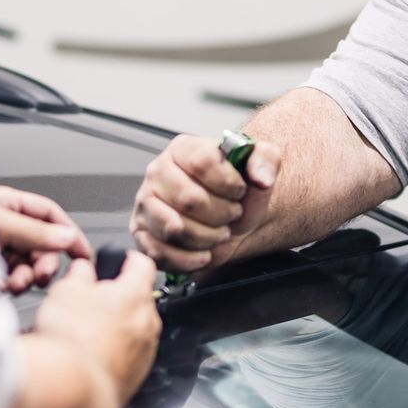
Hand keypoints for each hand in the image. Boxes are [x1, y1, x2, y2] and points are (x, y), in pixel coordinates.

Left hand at [0, 184, 93, 294]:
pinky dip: (6, 286)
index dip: (68, 232)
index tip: (83, 254)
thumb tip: (67, 237)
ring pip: (25, 266)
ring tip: (15, 283)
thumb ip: (35, 231)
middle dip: (43, 263)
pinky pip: (7, 280)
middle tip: (42, 276)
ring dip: (24, 278)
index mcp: (5, 203)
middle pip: (40, 245)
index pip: (48, 214)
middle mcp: (1, 224)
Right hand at [31, 253, 162, 404]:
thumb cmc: (72, 339)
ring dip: (114, 327)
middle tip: (89, 300)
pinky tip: (89, 355)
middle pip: (137, 300)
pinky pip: (127, 356)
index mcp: (136, 294)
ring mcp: (145, 352)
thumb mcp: (66, 290)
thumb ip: (80, 274)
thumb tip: (84, 269)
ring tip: (84, 332)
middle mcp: (148, 323)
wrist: (74, 388)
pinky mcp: (136, 377)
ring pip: (133, 330)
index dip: (127, 259)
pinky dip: (112, 352)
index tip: (119, 261)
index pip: (142, 264)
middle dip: (116, 298)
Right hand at [131, 133, 282, 271]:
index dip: (229, 184)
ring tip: (218, 232)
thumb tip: (261, 176)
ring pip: (175, 228)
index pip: (203, 162)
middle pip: (190, 199)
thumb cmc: (238, 193)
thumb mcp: (260, 167)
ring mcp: (146, 204)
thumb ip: (266, 159)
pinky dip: (190, 259)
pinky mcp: (142, 233)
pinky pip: (161, 253)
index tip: (239, 192)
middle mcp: (158, 172)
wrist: (230, 221)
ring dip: (208, 238)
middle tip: (231, 215)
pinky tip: (204, 252)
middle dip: (221, 215)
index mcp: (183, 149)